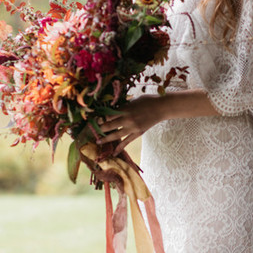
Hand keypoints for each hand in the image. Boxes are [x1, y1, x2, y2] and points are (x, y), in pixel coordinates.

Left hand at [98, 90, 217, 153]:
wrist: (162, 107)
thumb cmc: (148, 100)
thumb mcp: (133, 100)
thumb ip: (123, 106)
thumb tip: (112, 110)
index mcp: (125, 108)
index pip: (107, 114)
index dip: (98, 117)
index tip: (90, 119)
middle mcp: (127, 119)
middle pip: (108, 125)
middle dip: (98, 128)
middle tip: (89, 131)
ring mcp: (132, 127)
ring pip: (115, 135)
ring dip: (105, 138)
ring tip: (98, 141)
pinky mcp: (138, 133)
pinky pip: (127, 141)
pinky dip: (120, 147)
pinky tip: (114, 152)